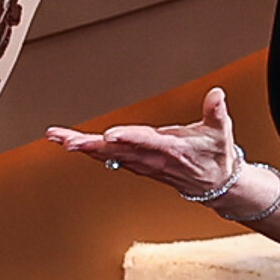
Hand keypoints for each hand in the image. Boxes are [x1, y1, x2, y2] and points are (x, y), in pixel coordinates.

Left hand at [47, 81, 245, 201]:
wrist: (216, 184)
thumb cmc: (216, 156)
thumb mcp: (221, 133)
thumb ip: (216, 112)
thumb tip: (216, 94)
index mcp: (170, 150)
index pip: (145, 142)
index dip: (127, 138)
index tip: (109, 135)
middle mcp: (151, 159)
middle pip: (116, 151)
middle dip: (89, 145)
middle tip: (64, 139)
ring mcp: (142, 164)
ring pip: (107, 155)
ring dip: (82, 147)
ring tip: (57, 138)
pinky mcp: (137, 165)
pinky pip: (109, 158)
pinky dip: (90, 151)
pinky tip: (73, 144)